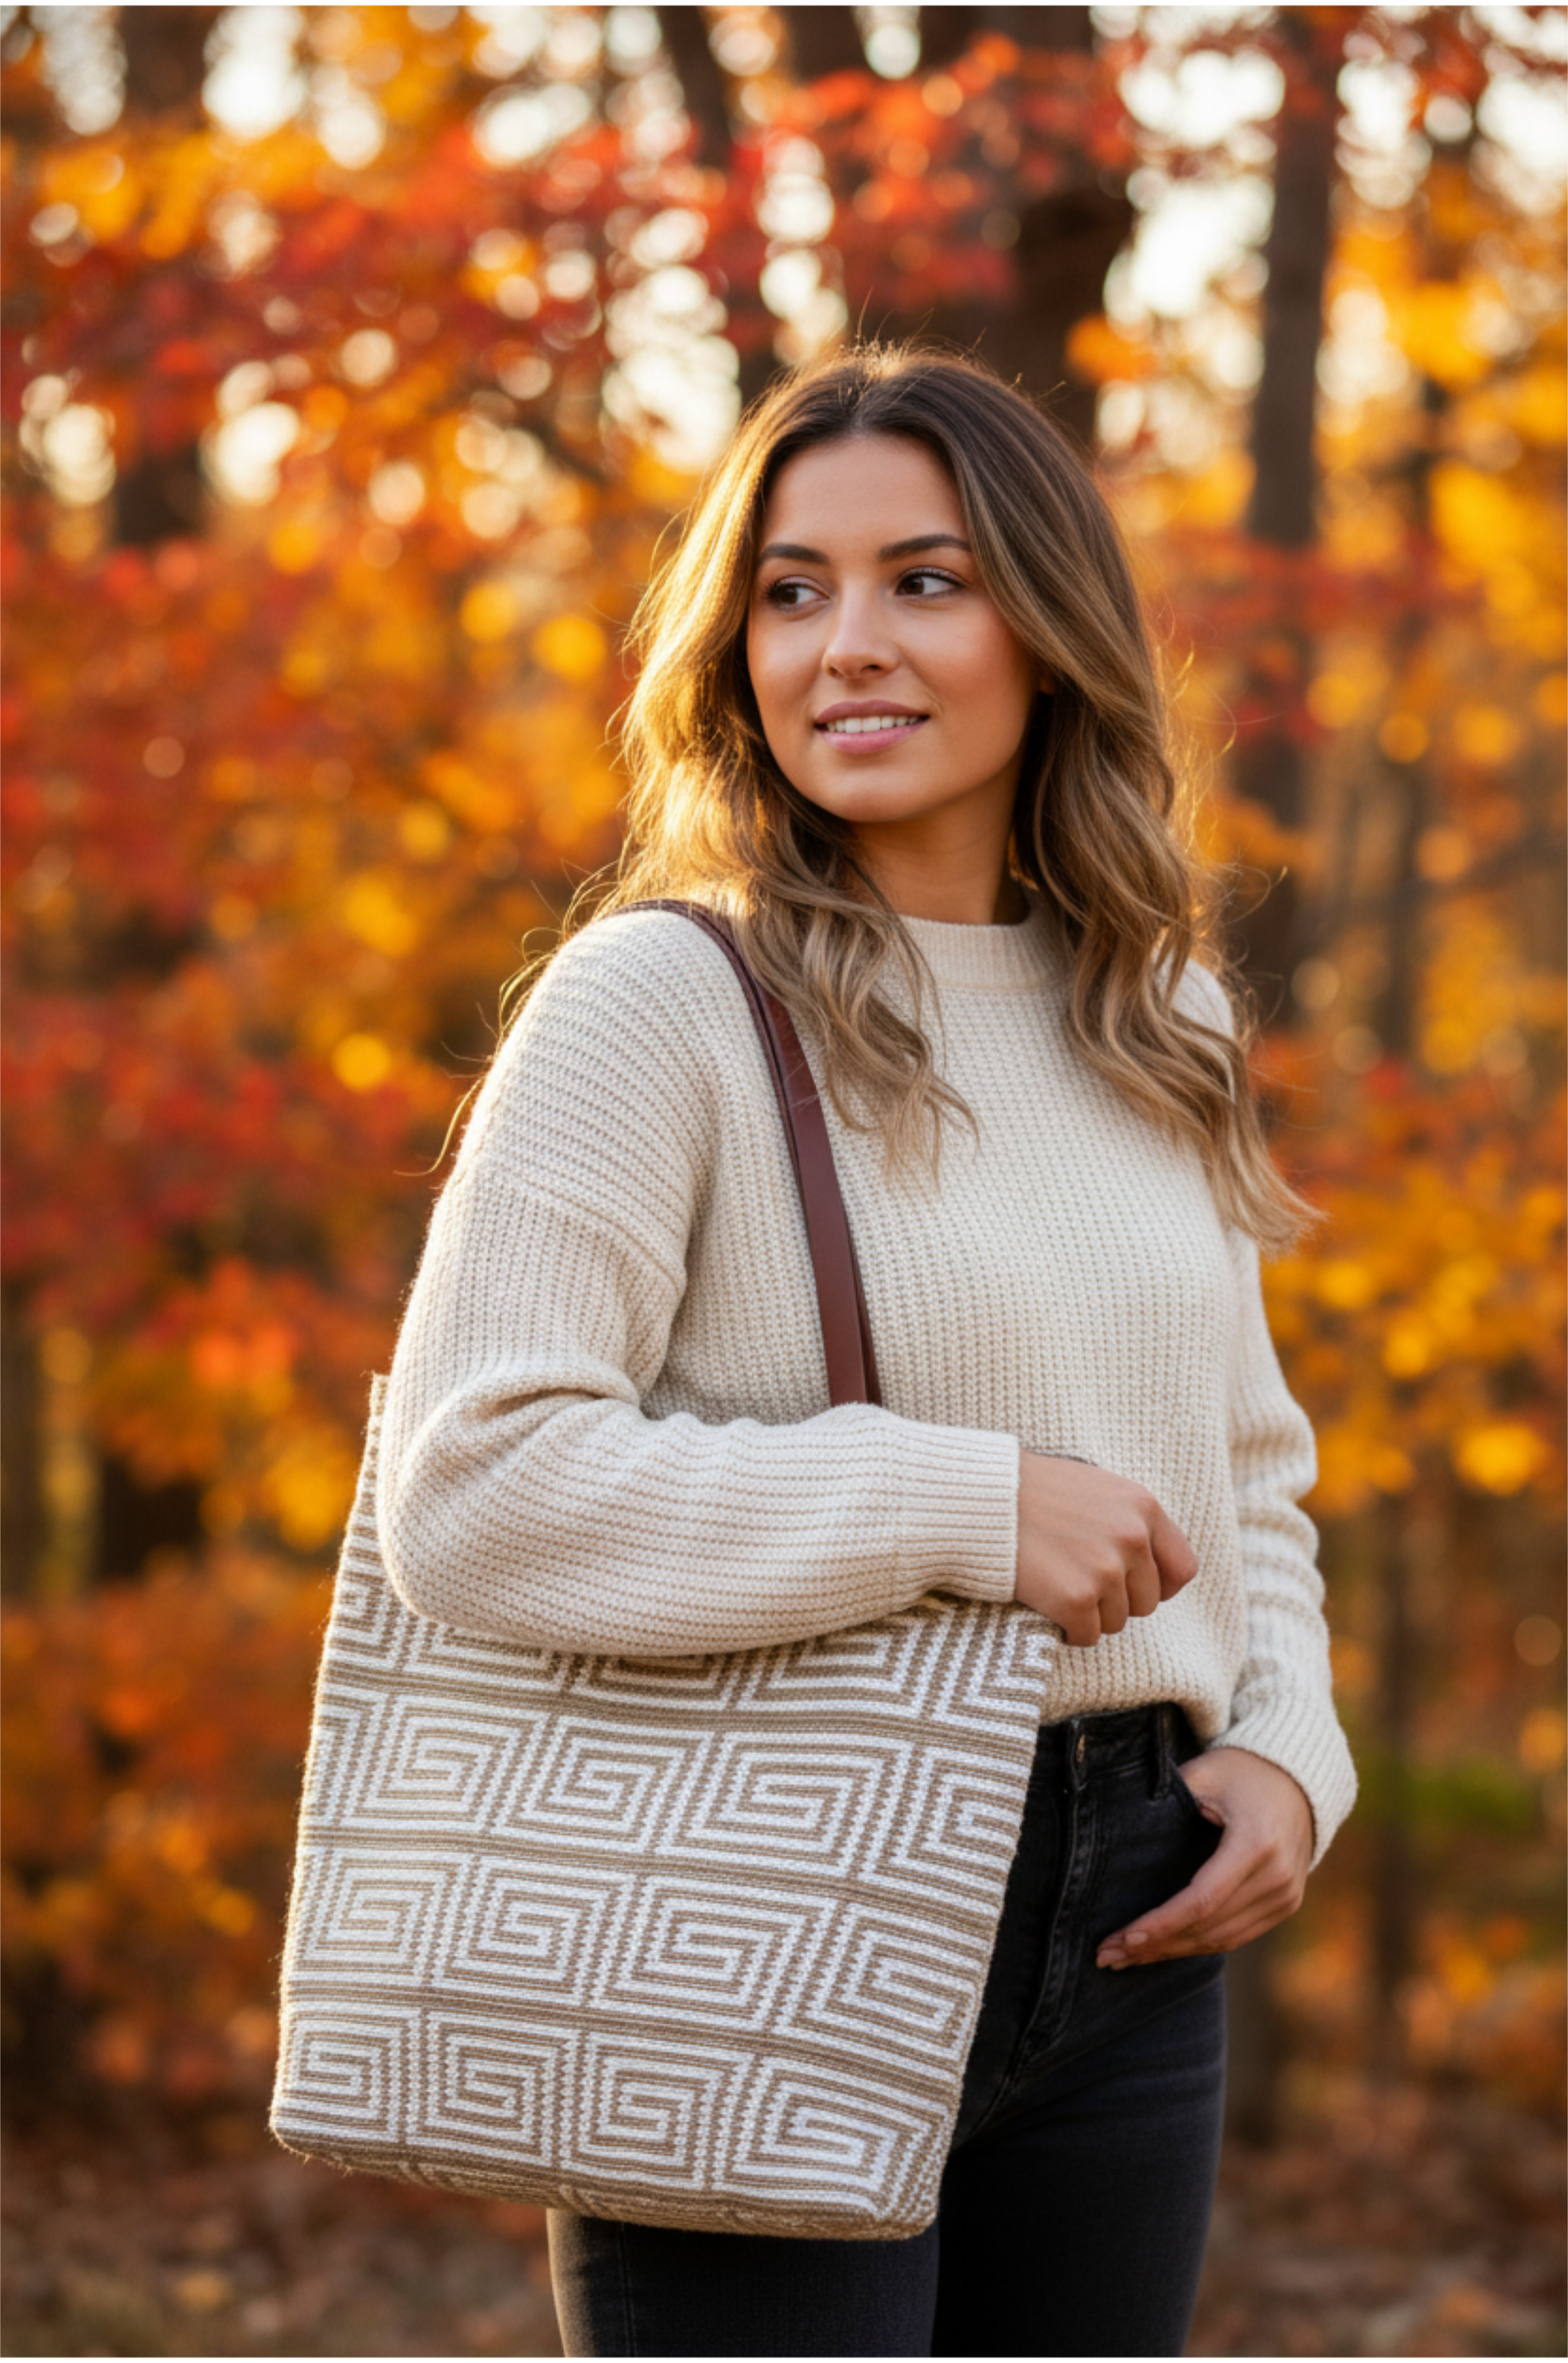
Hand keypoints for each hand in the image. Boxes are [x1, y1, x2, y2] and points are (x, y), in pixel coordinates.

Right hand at [1015, 1452, 1196, 1645]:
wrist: (980, 1497)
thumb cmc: (1031, 1490)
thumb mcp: (1095, 1488)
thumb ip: (1128, 1520)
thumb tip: (1149, 1563)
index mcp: (1142, 1506)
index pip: (1182, 1568)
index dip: (1159, 1586)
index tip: (1132, 1587)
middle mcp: (1132, 1537)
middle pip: (1145, 1602)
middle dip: (1115, 1601)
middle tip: (1077, 1582)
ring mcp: (1105, 1569)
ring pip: (1115, 1622)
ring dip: (1088, 1614)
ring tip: (1055, 1584)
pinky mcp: (1075, 1598)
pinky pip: (1086, 1636)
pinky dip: (1066, 1629)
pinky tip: (1045, 1603)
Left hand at [1095, 1749, 1313, 1967]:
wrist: (1297, 1779)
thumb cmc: (1241, 1772)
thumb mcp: (1204, 1773)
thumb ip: (1167, 1798)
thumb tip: (1116, 1829)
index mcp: (1256, 1843)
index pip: (1202, 1899)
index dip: (1162, 1924)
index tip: (1124, 1937)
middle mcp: (1277, 1878)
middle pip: (1209, 1926)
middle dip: (1157, 1944)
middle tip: (1109, 1954)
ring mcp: (1286, 1897)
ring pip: (1222, 1939)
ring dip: (1173, 1951)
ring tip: (1126, 1957)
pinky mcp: (1285, 1906)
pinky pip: (1237, 1935)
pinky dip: (1199, 1944)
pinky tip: (1164, 1947)